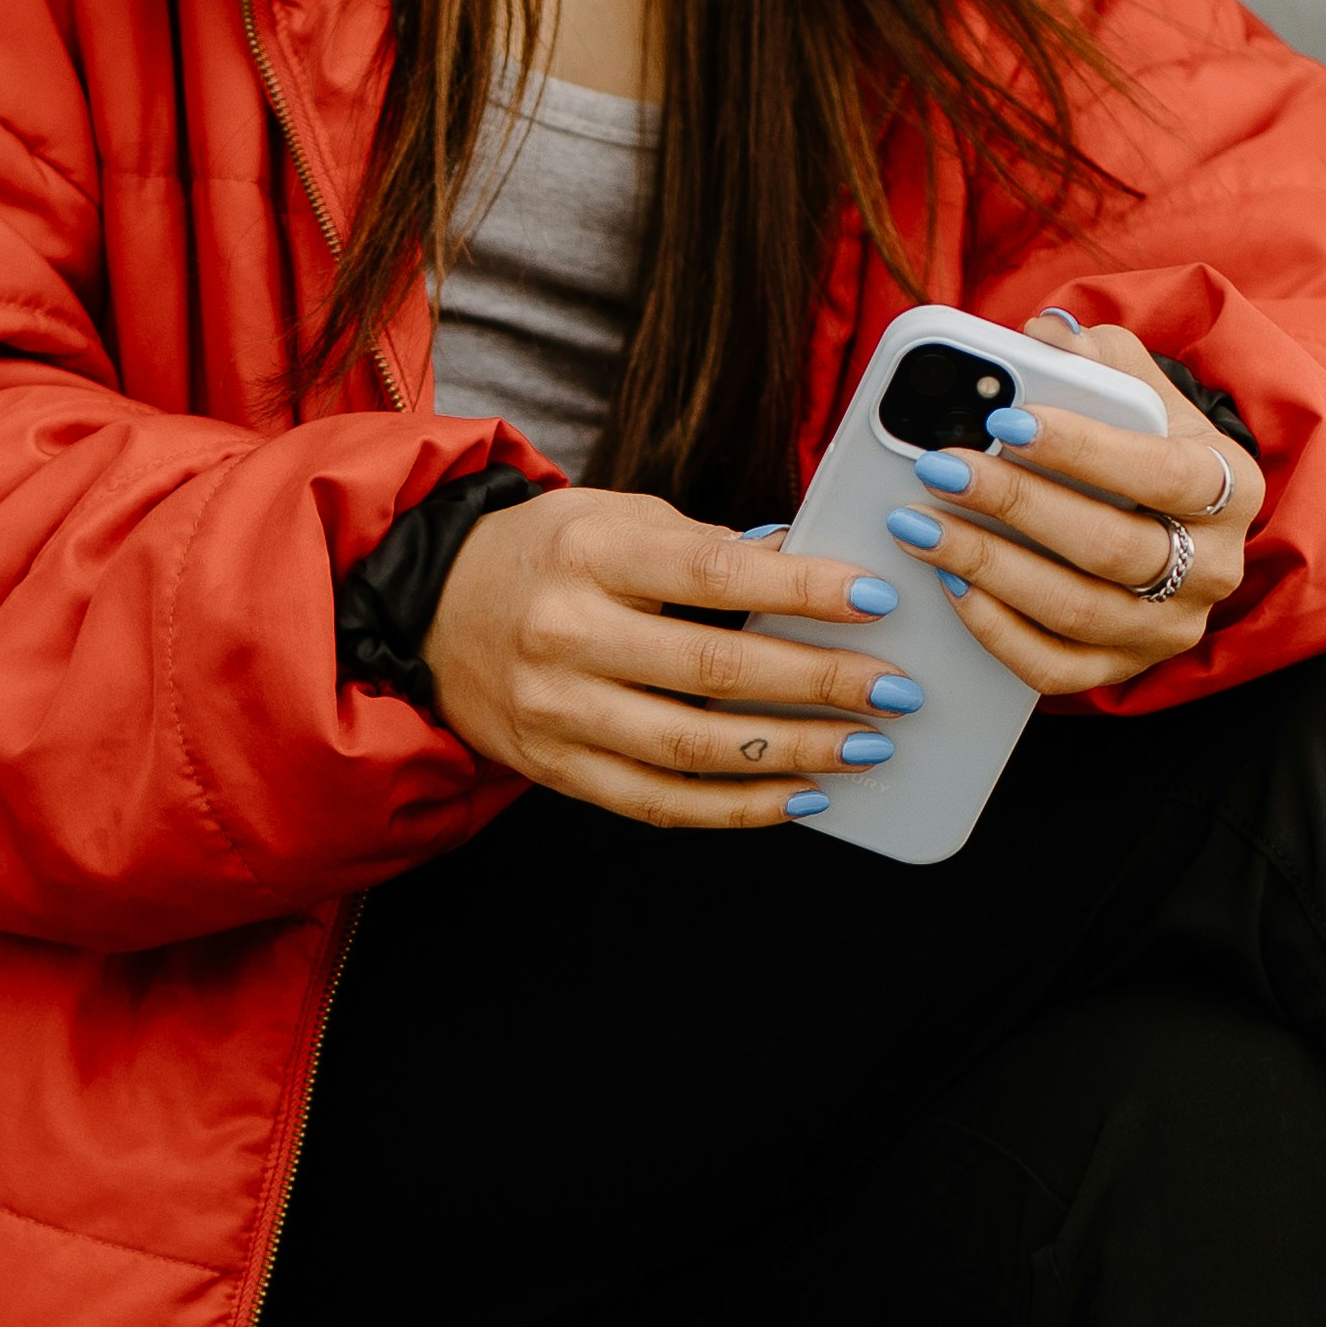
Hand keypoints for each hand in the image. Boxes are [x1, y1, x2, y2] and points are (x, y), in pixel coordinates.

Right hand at [425, 485, 925, 829]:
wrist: (431, 612)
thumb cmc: (545, 555)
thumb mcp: (616, 518)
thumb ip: (705, 546)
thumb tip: (810, 565)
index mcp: (589, 554)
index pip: (711, 573)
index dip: (801, 588)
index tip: (878, 599)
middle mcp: (566, 636)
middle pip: (713, 670)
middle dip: (819, 683)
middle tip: (895, 691)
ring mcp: (556, 713)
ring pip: (692, 750)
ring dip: (791, 755)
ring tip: (864, 749)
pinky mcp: (555, 770)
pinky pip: (658, 803)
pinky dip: (736, 808)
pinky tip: (798, 797)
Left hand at [882, 317, 1247, 699]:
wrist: (1172, 523)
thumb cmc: (1148, 445)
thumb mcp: (1139, 390)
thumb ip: (1097, 358)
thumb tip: (1044, 336)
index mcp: (1229, 486)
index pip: (1161, 471)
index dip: (1083, 449)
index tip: (1005, 421)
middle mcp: (1212, 566)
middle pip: (1109, 546)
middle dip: (1015, 504)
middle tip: (941, 470)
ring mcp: (1169, 627)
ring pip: (1075, 610)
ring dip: (989, 567)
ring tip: (922, 526)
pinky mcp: (1126, 669)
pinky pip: (1053, 667)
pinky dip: (995, 629)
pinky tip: (949, 584)